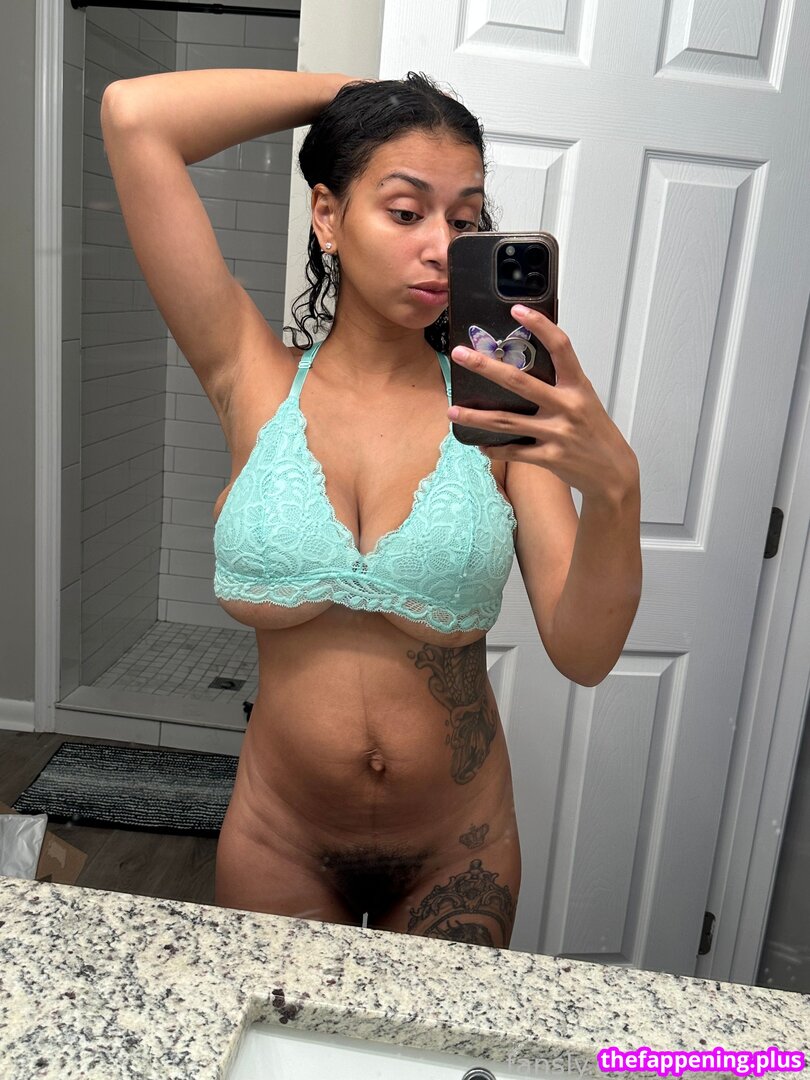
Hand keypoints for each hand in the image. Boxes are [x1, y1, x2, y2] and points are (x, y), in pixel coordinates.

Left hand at [447, 304, 638, 503]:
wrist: (613, 471)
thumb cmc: (595, 431)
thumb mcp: (584, 399)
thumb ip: (559, 384)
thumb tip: (524, 364)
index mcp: (577, 386)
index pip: (560, 347)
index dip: (540, 325)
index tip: (517, 310)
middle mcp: (567, 406)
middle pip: (519, 383)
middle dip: (486, 367)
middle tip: (460, 355)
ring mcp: (557, 433)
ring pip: (507, 421)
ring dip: (476, 416)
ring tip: (452, 410)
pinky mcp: (549, 457)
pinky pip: (513, 452)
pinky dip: (494, 449)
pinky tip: (478, 444)